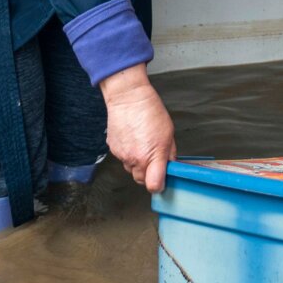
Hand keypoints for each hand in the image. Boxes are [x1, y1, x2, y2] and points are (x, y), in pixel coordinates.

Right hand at [100, 64, 175, 192]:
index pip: (154, 185)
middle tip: (153, 160)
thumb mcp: (169, 133)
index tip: (162, 180)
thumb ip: (169, 154)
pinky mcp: (113, 149)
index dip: (159, 185)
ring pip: (131, 169)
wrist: (128, 97)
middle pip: (141, 180)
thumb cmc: (150, 111)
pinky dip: (128, 154)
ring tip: (142, 146)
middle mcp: (135, 159)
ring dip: (137, 164)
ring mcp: (122, 155)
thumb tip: (170, 166)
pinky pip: (123, 159)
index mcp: (152, 156)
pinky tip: (132, 140)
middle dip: (148, 174)